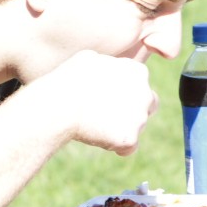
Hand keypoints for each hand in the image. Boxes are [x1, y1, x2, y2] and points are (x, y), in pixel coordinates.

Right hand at [35, 50, 157, 155]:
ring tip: (94, 124)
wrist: (59, 104)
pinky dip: (115, 145)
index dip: (124, 90)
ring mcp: (139, 117)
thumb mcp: (90, 59)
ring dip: (120, 126)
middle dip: (131, 110)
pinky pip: (127, 148)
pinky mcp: (129, 138)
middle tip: (106, 113)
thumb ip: (108, 64)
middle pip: (147, 105)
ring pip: (136, 126)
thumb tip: (108, 69)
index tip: (107, 95)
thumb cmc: (69, 80)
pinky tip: (97, 138)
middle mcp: (144, 93)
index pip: (139, 83)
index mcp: (136, 71)